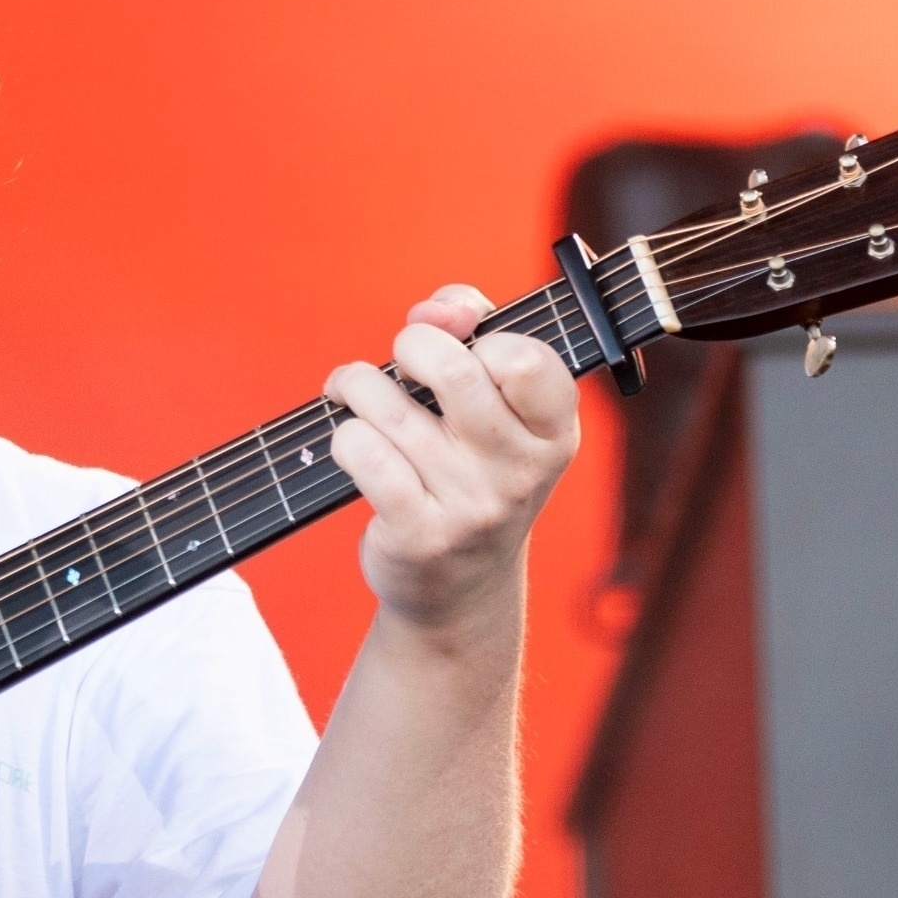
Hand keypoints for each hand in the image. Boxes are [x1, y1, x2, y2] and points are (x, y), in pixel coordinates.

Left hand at [324, 284, 579, 631]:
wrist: (459, 586)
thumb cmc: (471, 469)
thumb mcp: (496, 405)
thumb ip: (472, 329)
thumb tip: (436, 311)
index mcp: (553, 431)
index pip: (527, 358)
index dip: (480, 337)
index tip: (461, 347)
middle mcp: (520, 471)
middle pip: (453, 371)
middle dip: (409, 346)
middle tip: (399, 361)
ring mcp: (471, 507)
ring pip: (390, 407)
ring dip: (357, 386)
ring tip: (355, 394)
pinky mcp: (420, 534)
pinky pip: (364, 454)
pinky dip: (345, 437)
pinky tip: (352, 443)